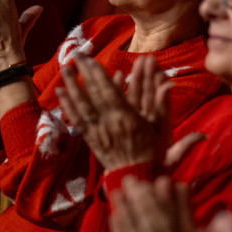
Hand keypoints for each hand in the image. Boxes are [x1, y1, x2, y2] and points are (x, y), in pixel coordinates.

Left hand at [57, 53, 171, 170]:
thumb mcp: (161, 128)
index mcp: (126, 118)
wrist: (136, 177)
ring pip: (82, 105)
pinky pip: (77, 121)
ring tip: (65, 69)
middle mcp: (109, 122)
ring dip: (72, 86)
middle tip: (76, 55)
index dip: (99, 75)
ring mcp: (97, 131)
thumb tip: (170, 83)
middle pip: (94, 94)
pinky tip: (60, 92)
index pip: (109, 91)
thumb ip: (163, 104)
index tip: (91, 59)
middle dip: (85, 73)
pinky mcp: (90, 139)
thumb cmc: (150, 152)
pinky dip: (68, 106)